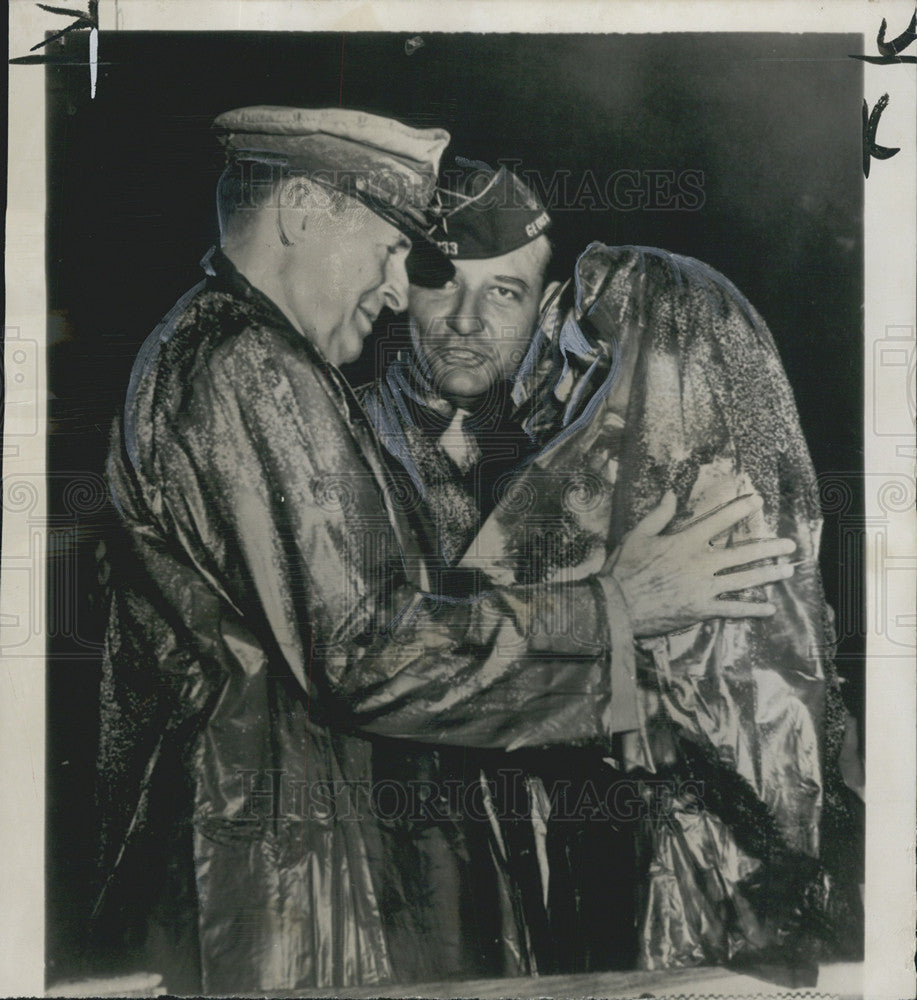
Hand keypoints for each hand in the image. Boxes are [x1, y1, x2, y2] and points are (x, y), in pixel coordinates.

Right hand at [602, 492, 795, 637]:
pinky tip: (770, 609)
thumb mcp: (637, 535)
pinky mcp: (701, 609)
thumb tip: (670, 493)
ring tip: (788, 571)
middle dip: (769, 547)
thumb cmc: (624, 569)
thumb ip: (657, 515)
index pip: (719, 520)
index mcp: (685, 542)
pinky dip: (752, 610)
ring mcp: (703, 588)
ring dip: (768, 575)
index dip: (740, 508)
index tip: (758, 500)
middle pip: (742, 553)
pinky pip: (732, 610)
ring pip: (744, 580)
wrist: (618, 605)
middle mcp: (700, 563)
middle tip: (790, 544)